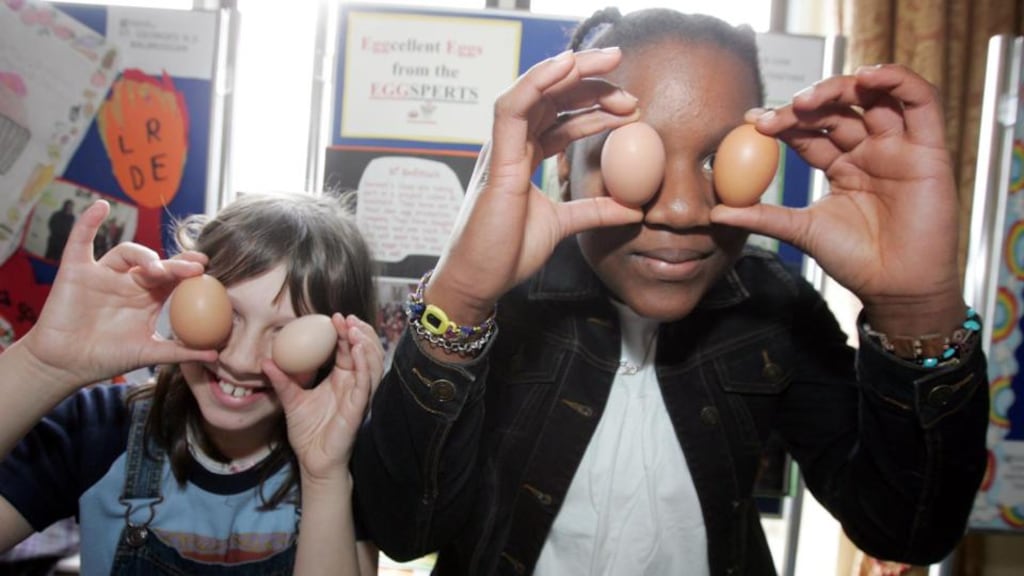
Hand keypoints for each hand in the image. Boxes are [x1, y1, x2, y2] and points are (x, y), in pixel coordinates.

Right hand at [20, 200, 215, 389]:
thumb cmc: (107, 358)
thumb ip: (180, 352)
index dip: (188, 270)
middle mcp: (128, 282)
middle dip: (174, 264)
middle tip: (193, 266)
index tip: (206, 268)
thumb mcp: (148, 353)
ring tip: (155, 268)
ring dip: (143, 255)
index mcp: (148, 298)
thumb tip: (215, 357)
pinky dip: (88, 222)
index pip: (173, 278)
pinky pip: (81, 241)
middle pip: (155, 263)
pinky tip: (101, 207)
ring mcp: (103, 274)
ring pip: (126, 252)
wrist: (66, 365)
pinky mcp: (76, 270)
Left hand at [266, 314, 383, 482]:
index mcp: (342, 379)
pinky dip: (364, 364)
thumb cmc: (308, 432)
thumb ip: (282, 380)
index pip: (348, 349)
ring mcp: (359, 395)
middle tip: (348, 317)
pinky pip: (366, 382)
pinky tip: (357, 350)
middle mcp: (354, 384)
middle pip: (365, 351)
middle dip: (360, 332)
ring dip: (366, 343)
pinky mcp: (359, 407)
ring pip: (372, 363)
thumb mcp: (292, 400)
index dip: (345, 332)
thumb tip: (264, 361)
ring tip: (355, 328)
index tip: (335, 317)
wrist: (313, 460)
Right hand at [427, 48, 641, 323]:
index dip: (594, 105)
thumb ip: (595, 210)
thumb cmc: (507, 252)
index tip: (630, 105)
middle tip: (623, 67)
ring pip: (534, 92)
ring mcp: (502, 149)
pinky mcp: (497, 161)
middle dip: (588, 78)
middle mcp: (511, 145)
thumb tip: (634, 208)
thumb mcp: (563, 225)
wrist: (480, 280)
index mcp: (524, 156)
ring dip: (571, 72)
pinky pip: (512, 108)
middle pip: (550, 96)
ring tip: (608, 63)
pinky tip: (566, 67)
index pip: (559, 117)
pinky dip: (537, 82)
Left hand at [711, 64, 964, 328]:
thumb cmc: (855, 261)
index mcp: (840, 164)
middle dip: (805, 103)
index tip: (752, 120)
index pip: (809, 131)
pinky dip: (898, 80)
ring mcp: (899, 146)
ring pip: (874, 96)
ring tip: (809, 98)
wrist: (896, 287)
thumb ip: (762, 216)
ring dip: (841, 86)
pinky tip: (868, 77)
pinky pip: (921, 100)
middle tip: (777, 113)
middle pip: (837, 109)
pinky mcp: (929, 147)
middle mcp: (869, 150)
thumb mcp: (801, 231)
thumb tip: (714, 211)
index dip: (783, 120)